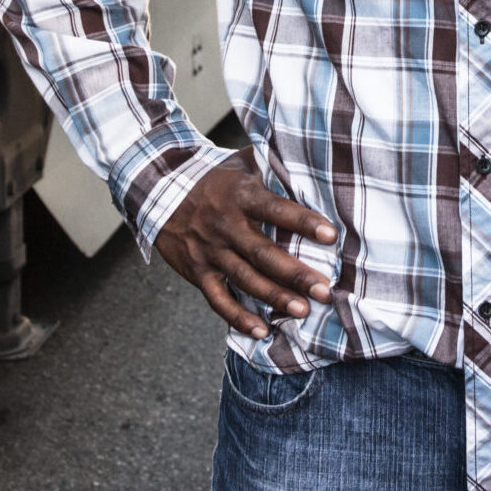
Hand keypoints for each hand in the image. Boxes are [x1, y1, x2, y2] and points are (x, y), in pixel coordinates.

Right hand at [155, 160, 338, 339]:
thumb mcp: (241, 163)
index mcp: (240, 195)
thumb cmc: (214, 177)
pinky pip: (218, 300)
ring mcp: (210, 251)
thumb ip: (272, 164)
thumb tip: (309, 160)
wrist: (160, 189)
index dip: (303, 222)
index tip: (331, 235)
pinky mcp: (197, 272)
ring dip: (274, 297)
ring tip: (302, 311)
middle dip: (295, 274)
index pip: (275, 209)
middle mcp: (225, 225)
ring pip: (245, 279)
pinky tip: (261, 331)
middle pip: (263, 253)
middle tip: (323, 290)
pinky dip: (238, 318)